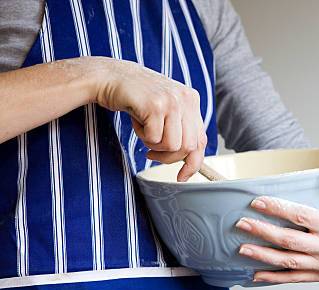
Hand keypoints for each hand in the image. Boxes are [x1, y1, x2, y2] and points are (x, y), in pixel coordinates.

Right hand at [94, 57, 205, 180]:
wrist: (109, 76)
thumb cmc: (136, 97)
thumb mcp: (165, 108)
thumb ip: (179, 127)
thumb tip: (190, 159)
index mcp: (192, 100)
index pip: (201, 140)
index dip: (193, 163)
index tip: (182, 176)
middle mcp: (186, 99)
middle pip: (188, 148)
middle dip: (169, 159)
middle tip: (151, 154)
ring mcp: (172, 101)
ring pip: (172, 146)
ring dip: (154, 146)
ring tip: (143, 130)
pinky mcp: (156, 105)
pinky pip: (154, 139)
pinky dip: (142, 136)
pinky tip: (136, 120)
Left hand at [236, 171, 318, 283]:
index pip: (301, 217)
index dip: (278, 209)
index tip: (257, 202)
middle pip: (290, 241)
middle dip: (263, 232)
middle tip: (241, 224)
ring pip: (289, 262)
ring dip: (263, 256)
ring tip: (242, 249)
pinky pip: (295, 278)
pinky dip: (274, 278)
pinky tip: (256, 273)